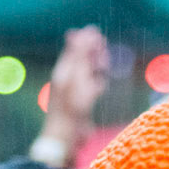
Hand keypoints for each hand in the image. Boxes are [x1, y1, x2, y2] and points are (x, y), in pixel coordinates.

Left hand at [40, 27, 109, 160]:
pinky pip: (92, 87)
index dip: (86, 38)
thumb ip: (82, 54)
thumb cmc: (70, 107)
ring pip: (90, 71)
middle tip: (104, 51)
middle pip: (83, 57)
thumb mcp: (77, 75)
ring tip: (104, 65)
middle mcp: (69, 78)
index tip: (98, 34)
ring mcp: (76, 91)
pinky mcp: (83, 104)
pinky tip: (101, 84)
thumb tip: (88, 31)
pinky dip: (98, 82)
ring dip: (98, 66)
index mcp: (64, 70)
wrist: (67, 138)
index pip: (74, 47)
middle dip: (94, 51)